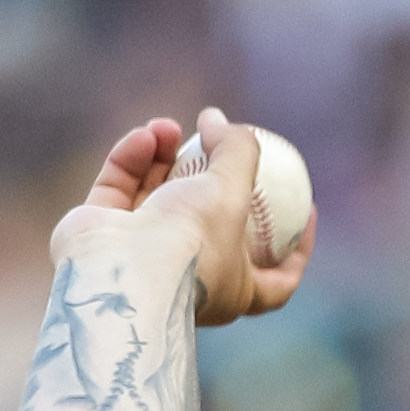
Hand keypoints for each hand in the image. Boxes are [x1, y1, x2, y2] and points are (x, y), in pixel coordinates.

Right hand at [46, 109, 311, 325]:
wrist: (121, 269)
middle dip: (209, 177)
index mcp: (234, 291)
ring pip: (157, 197)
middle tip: (210, 141)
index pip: (278, 280)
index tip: (307, 209)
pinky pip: (120, 190)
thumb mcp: (232, 190)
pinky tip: (145, 136)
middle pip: (208, 222)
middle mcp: (190, 279)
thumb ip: (237, 151)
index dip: (298, 248)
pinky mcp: (102, 235)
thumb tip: (216, 119)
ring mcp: (143, 258)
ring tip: (168, 128)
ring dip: (164, 156)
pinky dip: (133, 160)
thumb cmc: (190, 241)